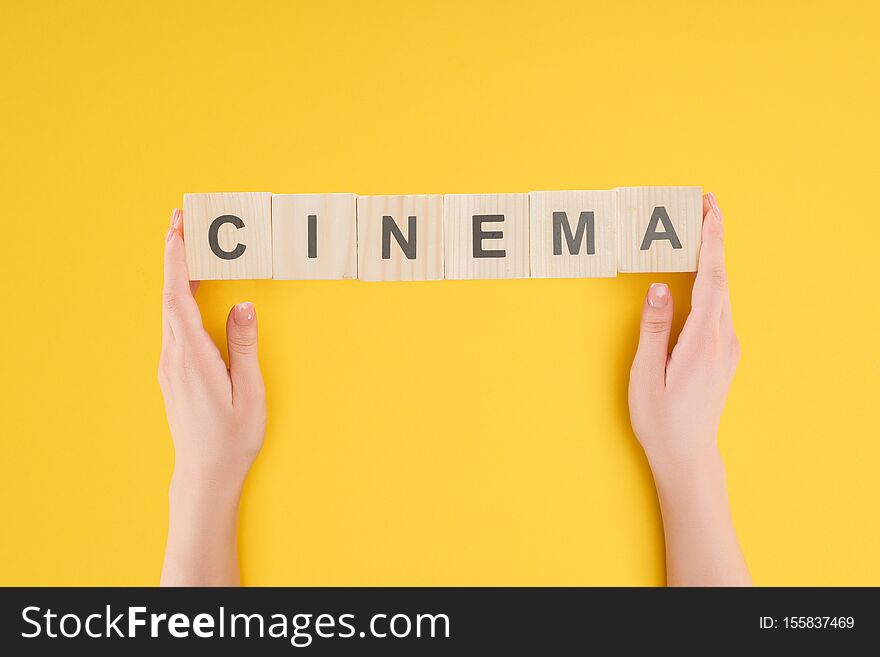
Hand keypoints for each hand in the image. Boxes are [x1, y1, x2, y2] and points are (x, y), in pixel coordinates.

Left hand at [158, 208, 266, 585]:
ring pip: (171, 310)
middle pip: (170, 296)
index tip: (178, 228)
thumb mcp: (249, 393)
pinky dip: (182, 300)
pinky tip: (193, 295)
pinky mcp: (175, 373)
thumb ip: (244, 347)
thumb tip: (243, 306)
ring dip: (179, 278)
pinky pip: (175, 326)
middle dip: (175, 257)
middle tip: (183, 223)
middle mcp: (174, 357)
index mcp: (192, 357)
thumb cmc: (231, 439)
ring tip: (191, 250)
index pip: (178, 296)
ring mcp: (171, 366)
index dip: (177, 259)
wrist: (205, 474)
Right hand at [628, 192, 749, 585]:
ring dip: (711, 260)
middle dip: (714, 239)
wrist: (687, 454)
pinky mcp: (723, 354)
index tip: (710, 208)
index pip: (711, 277)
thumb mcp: (647, 373)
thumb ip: (654, 327)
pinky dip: (709, 283)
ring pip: (720, 292)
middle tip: (705, 206)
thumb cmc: (661, 419)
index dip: (712, 240)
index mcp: (704, 340)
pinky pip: (717, 308)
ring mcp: (727, 347)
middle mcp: (723, 339)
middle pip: (721, 278)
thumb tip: (659, 286)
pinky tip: (698, 276)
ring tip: (699, 232)